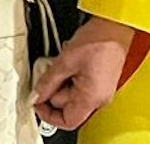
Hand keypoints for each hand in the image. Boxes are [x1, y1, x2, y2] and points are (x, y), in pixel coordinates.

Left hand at [32, 17, 135, 131]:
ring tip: (59, 64)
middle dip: (52, 91)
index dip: (48, 115)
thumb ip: (48, 82)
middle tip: (46, 73)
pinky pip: (79, 86)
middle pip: (67, 107)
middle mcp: (99, 99)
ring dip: (60, 82)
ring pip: (72, 96)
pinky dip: (69, 77)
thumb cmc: (97, 41)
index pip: (67, 122)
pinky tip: (68, 63)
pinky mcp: (99, 82)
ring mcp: (100, 91)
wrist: (114, 28)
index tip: (36, 102)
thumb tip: (36, 95)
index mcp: (91, 98)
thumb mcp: (65, 61)